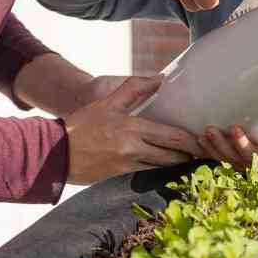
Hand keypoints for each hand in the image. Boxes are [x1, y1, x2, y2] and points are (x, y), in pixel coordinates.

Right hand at [63, 76, 202, 184]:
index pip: (172, 137)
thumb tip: (159, 78)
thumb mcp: (107, 103)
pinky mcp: (119, 178)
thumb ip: (134, 88)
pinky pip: (146, 174)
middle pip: (171, 156)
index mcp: (132, 129)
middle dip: (189, 156)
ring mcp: (126, 166)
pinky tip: (166, 168)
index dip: (192, 142)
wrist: (53, 152)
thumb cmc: (81, 125)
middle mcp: (132, 150)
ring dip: (175, 165)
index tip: (204, 142)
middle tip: (204, 154)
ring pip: (161, 167)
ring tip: (189, 160)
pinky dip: (158, 171)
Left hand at [198, 117, 257, 181]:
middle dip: (222, 144)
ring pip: (226, 160)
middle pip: (235, 157)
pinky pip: (222, 160)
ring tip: (204, 133)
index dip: (243, 143)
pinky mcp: (236, 164)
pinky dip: (211, 151)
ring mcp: (245, 165)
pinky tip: (202, 140)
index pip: (256, 152)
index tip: (235, 128)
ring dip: (213, 147)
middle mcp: (256, 163)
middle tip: (211, 129)